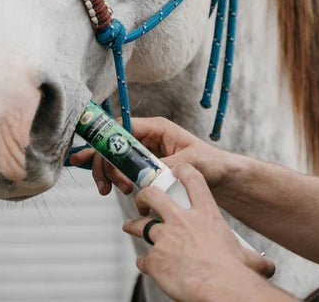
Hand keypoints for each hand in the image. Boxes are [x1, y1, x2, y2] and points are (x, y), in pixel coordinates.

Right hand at [69, 116, 228, 195]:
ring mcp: (145, 152)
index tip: (95, 158)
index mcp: (157, 128)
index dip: (105, 141)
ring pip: (115, 158)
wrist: (222, 177)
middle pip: (112, 144)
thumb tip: (144, 177)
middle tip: (106, 185)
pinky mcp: (146, 167)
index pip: (122, 127)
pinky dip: (117, 180)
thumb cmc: (210, 163)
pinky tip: (119, 191)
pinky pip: (124, 170)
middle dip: (104, 164)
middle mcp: (148, 137)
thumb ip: (164, 167)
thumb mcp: (189, 164)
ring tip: (122, 190)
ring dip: (110, 175)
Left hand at [123, 164, 275, 300]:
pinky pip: (143, 259)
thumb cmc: (236, 274)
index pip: (192, 179)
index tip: (175, 171)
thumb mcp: (249, 260)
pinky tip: (148, 266)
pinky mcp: (155, 260)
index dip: (182, 171)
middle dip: (145, 196)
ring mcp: (166, 239)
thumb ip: (256, 259)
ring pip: (140, 225)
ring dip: (134, 226)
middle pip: (154, 195)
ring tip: (130, 227)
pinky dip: (144, 262)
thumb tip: (268, 266)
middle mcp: (182, 221)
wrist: (221, 289)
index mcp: (206, 214)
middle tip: (144, 202)